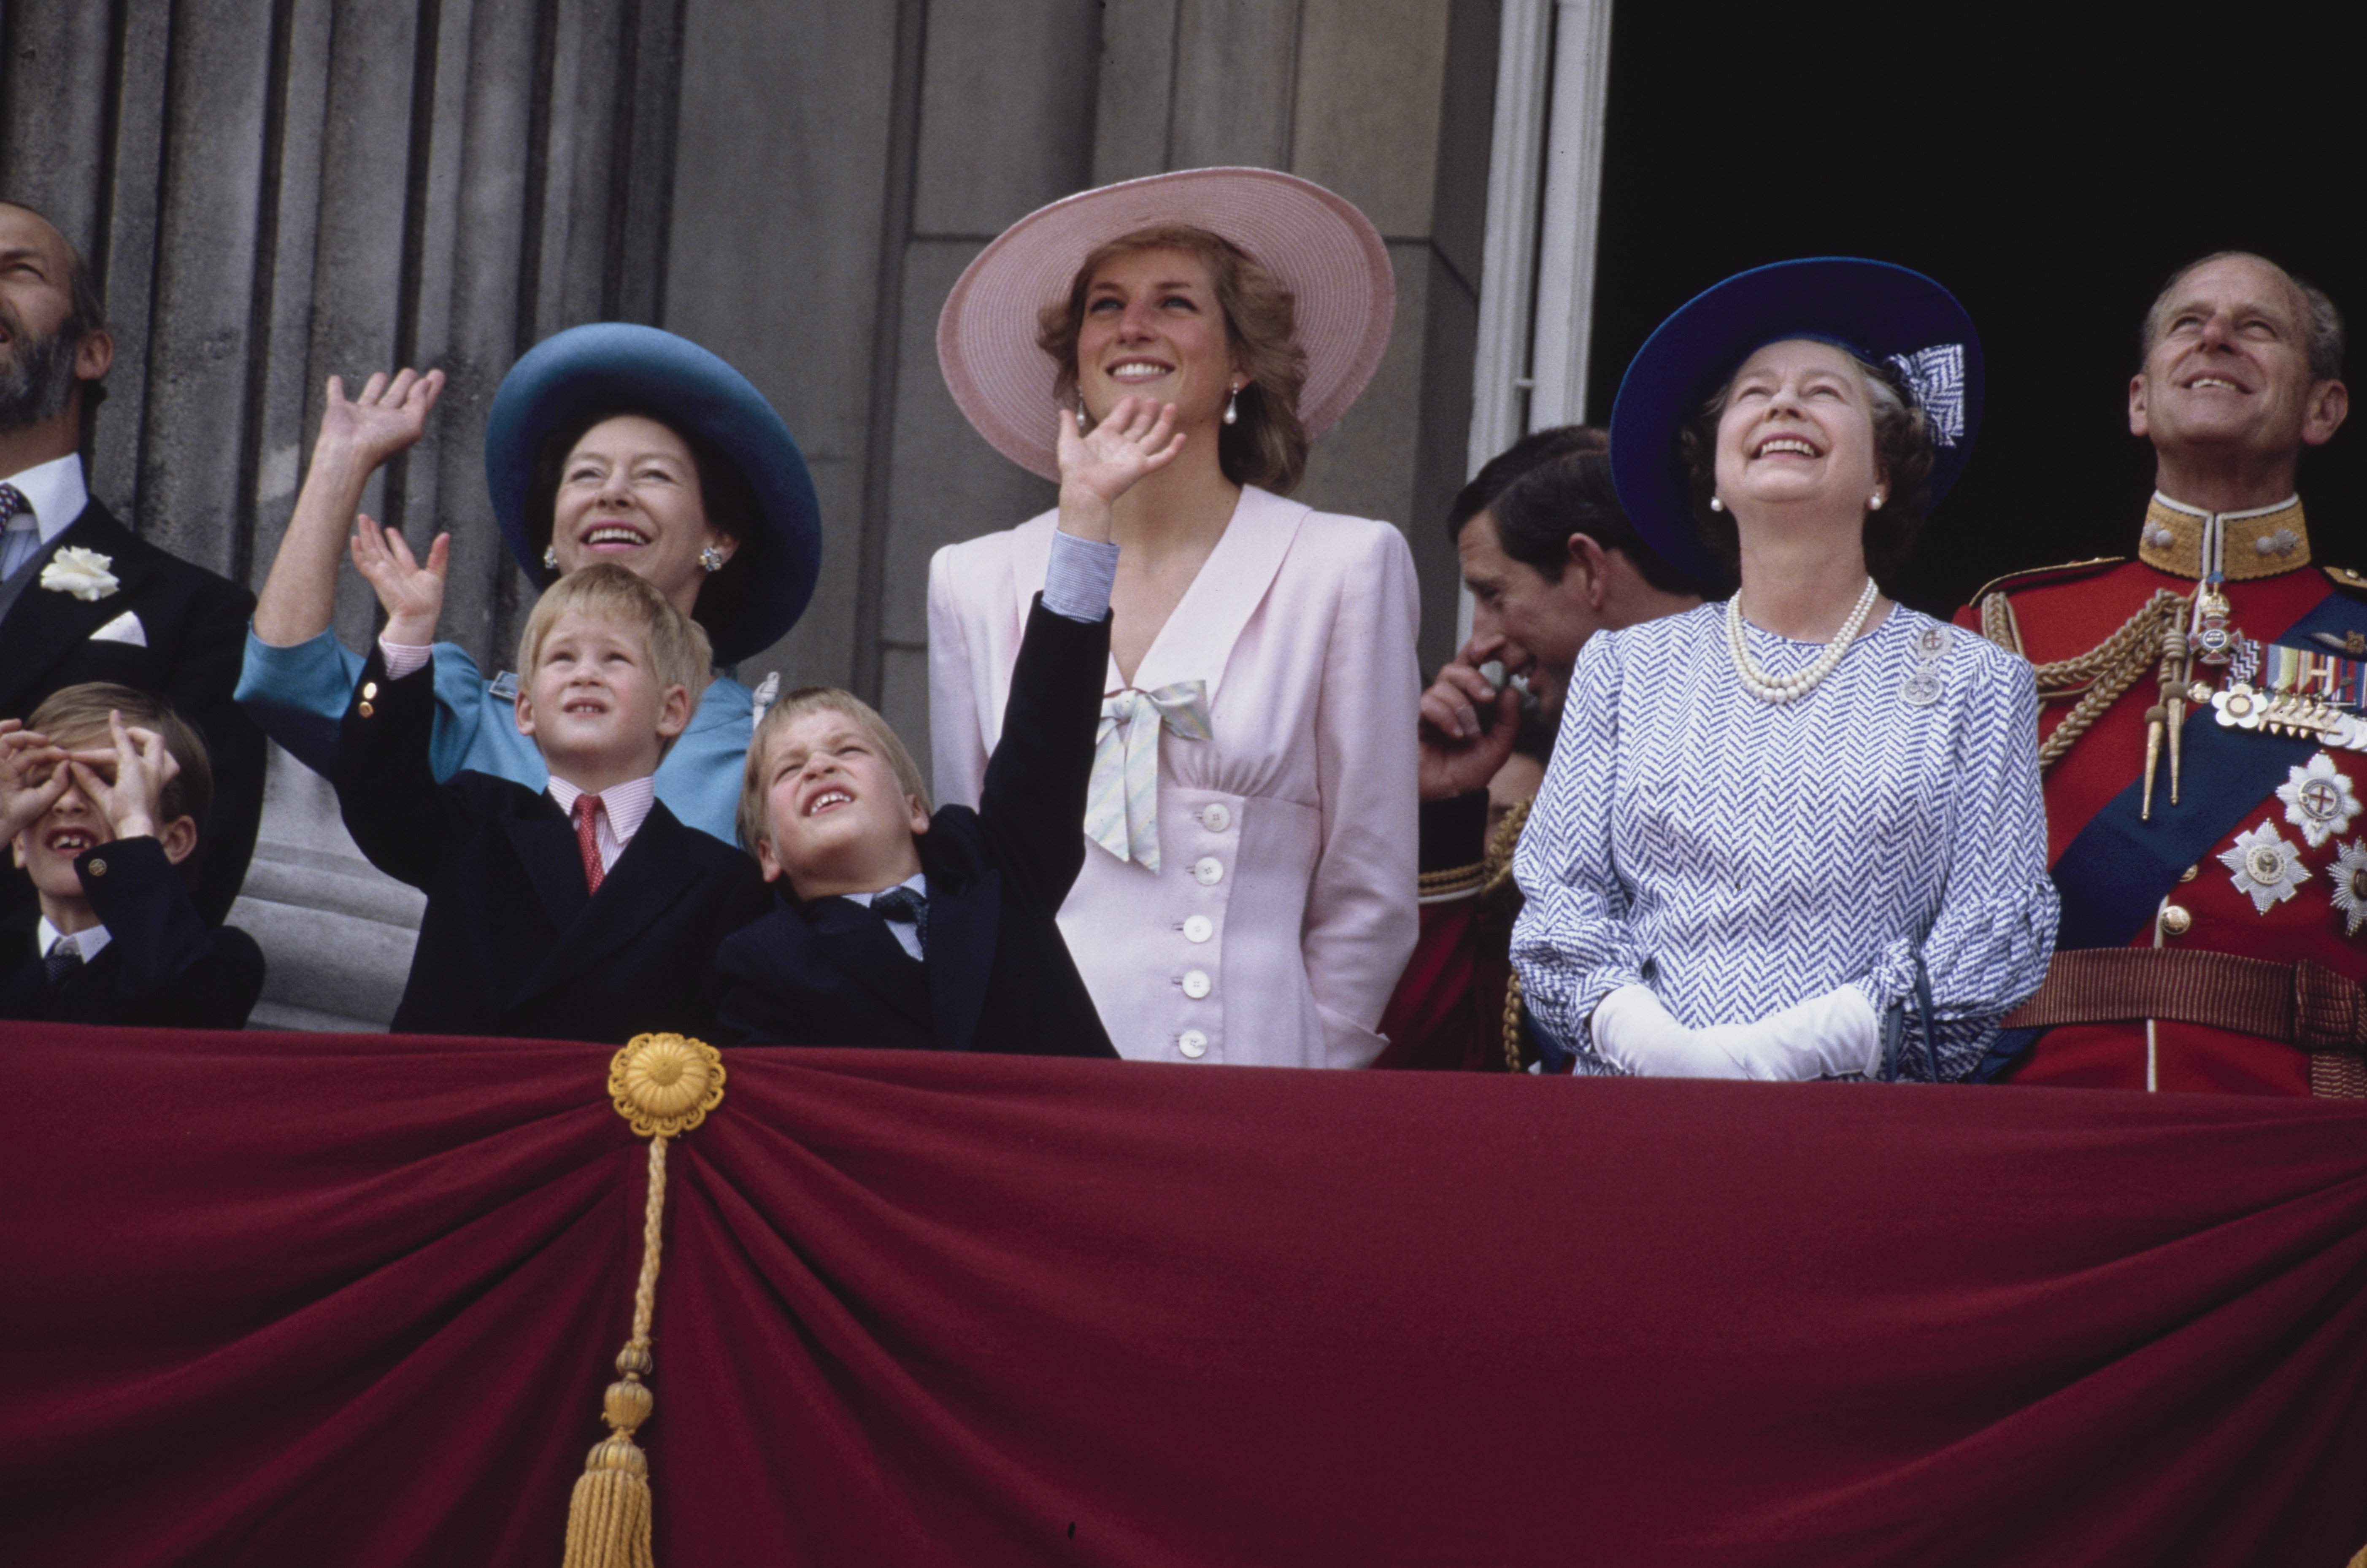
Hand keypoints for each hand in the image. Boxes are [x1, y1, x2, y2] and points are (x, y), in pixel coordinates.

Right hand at [0, 720, 72, 842]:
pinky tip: (16, 723)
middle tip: (56, 748)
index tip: (67, 756)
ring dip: (26, 736)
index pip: (35, 759)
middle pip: (22, 749)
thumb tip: (70, 762)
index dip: (51, 754)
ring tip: (43, 739)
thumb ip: (58, 782)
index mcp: (16, 778)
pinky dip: (3, 728)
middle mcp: (4, 770)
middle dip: (40, 745)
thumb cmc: (18, 815)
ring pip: (9, 742)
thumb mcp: (44, 798)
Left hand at [68, 711, 177, 841]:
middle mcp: (156, 771)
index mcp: (154, 780)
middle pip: (157, 743)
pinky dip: (118, 728)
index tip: (129, 736)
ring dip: (127, 734)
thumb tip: (74, 766)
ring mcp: (148, 767)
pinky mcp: (134, 765)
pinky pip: (124, 741)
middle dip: (141, 735)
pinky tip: (114, 716)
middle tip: (124, 734)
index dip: (139, 746)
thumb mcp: (105, 796)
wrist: (134, 827)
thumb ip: (92, 780)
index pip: (149, 757)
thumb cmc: (123, 817)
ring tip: (113, 730)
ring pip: (148, 740)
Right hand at [311, 368, 445, 474]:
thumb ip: (420, 403)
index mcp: (402, 424)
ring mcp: (360, 415)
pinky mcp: (339, 410)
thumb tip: (425, 383)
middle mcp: (382, 420)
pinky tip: (335, 379)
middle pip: (396, 397)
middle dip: (404, 384)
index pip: (420, 403)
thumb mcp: (411, 425)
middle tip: (409, 372)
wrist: (349, 452)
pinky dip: (334, 387)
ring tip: (382, 375)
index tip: (437, 373)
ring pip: (371, 396)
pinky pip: (336, 395)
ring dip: (375, 386)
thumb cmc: (382, 442)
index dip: (430, 389)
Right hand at [350, 514, 449, 645]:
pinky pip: (363, 562)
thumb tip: (445, 535)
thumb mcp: (437, 573)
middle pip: (381, 548)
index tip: (389, 529)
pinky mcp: (376, 577)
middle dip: (374, 533)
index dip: (395, 540)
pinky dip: (358, 551)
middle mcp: (393, 571)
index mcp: (408, 571)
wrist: (418, 617)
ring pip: (371, 550)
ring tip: (362, 519)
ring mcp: (383, 573)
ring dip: (366, 534)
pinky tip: (355, 539)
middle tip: (367, 518)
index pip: (399, 551)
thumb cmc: (429, 603)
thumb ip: (439, 554)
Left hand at [1054, 396, 1184, 529]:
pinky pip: (1162, 458)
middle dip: (1146, 413)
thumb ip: (1068, 425)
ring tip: (1171, 407)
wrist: (1084, 488)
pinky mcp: (1142, 467)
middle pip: (1139, 426)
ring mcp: (1134, 456)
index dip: (1125, 408)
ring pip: (1154, 436)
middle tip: (1152, 399)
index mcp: (1105, 438)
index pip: (1119, 419)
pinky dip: (1174, 449)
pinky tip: (1182, 436)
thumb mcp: (1068, 441)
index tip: (1132, 397)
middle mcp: (1122, 446)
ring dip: (1163, 422)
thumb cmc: (1074, 468)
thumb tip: (1064, 410)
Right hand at [1417, 636, 1518, 800]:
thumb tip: (1511, 690)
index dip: (1480, 649)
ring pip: (1441, 686)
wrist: (1447, 800)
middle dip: (1472, 678)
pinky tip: (1453, 734)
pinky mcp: (1410, 720)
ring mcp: (1426, 710)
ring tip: (1467, 733)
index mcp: (1465, 701)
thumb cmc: (1468, 774)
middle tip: (1487, 698)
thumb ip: (1508, 720)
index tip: (1498, 644)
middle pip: (1453, 668)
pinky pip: (1427, 703)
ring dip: (1460, 708)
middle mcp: (1444, 701)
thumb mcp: (1498, 747)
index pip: (1469, 666)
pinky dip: (1445, 715)